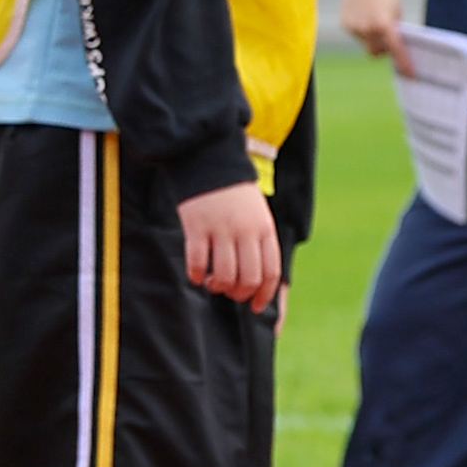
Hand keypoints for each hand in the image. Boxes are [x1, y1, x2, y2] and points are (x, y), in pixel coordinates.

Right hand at [177, 178, 281, 310]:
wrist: (209, 160)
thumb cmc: (234, 193)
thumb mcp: (257, 214)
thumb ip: (259, 243)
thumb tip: (257, 281)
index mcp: (264, 229)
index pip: (270, 272)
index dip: (263, 295)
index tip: (254, 306)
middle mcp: (245, 230)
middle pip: (249, 278)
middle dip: (239, 294)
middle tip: (230, 292)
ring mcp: (221, 228)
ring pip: (224, 275)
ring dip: (218, 287)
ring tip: (213, 283)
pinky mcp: (196, 226)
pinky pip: (198, 262)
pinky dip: (196, 275)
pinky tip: (195, 275)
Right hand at [338, 0, 410, 67]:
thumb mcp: (395, 9)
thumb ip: (393, 30)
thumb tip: (391, 50)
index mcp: (383, 23)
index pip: (395, 49)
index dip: (403, 63)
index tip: (410, 74)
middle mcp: (366, 28)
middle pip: (377, 52)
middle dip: (384, 48)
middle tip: (390, 36)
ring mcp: (353, 26)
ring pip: (367, 43)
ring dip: (372, 36)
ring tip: (374, 15)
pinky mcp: (345, 23)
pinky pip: (357, 35)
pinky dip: (362, 29)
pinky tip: (364, 12)